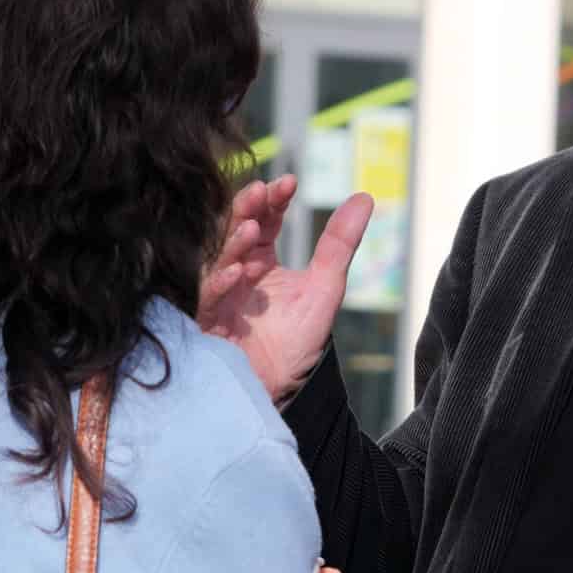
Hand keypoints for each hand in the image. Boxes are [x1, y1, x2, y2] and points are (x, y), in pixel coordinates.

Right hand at [199, 176, 374, 404]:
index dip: (273, 200)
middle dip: (247, 210)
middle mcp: (236, 273)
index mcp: (261, 262)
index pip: (265, 220)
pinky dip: (221, 284)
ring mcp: (219, 296)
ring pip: (220, 259)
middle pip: (236, 231)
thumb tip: (365, 197)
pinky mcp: (207, 322)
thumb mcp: (324, 288)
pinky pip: (209, 299)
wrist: (280, 390)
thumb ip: (339, 244)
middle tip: (261, 191)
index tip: (288, 182)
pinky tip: (238, 273)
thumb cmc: (297, 343)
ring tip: (254, 228)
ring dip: (235, 242)